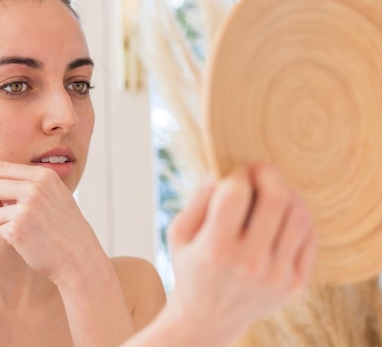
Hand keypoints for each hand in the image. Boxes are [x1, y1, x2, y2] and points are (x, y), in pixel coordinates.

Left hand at [0, 161, 106, 283]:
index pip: (6, 167)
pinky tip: (28, 241)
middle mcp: (34, 188)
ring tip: (28, 230)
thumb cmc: (67, 228)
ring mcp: (25, 208)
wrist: (78, 257)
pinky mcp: (17, 229)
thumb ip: (32, 185)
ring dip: (5, 222)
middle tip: (5, 212)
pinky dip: (10, 236)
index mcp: (44, 176)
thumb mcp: (57, 195)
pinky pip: (0, 228)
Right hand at [166, 163, 316, 343]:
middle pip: (276, 199)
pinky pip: (309, 237)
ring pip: (298, 215)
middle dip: (268, 173)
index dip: (237, 175)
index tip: (234, 175)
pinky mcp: (295, 284)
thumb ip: (197, 200)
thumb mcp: (179, 234)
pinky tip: (283, 213)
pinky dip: (299, 217)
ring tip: (272, 191)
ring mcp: (276, 276)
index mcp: (215, 248)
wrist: (208, 318)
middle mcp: (249, 263)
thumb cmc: (191, 268)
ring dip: (287, 193)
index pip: (235, 193)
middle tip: (259, 170)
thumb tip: (219, 172)